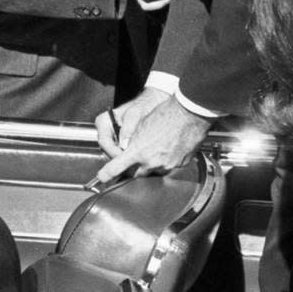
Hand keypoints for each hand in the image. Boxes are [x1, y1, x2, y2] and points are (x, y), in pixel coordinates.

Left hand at [90, 92, 210, 187]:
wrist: (190, 114)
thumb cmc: (166, 114)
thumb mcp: (142, 125)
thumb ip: (133, 140)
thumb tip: (128, 148)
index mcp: (138, 151)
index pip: (117, 167)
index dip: (108, 174)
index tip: (102, 178)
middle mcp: (151, 162)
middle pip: (137, 175)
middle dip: (133, 170)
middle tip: (134, 162)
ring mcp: (167, 165)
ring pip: (154, 172)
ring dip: (151, 165)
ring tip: (156, 149)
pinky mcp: (179, 164)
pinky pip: (169, 168)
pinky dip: (166, 161)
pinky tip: (169, 148)